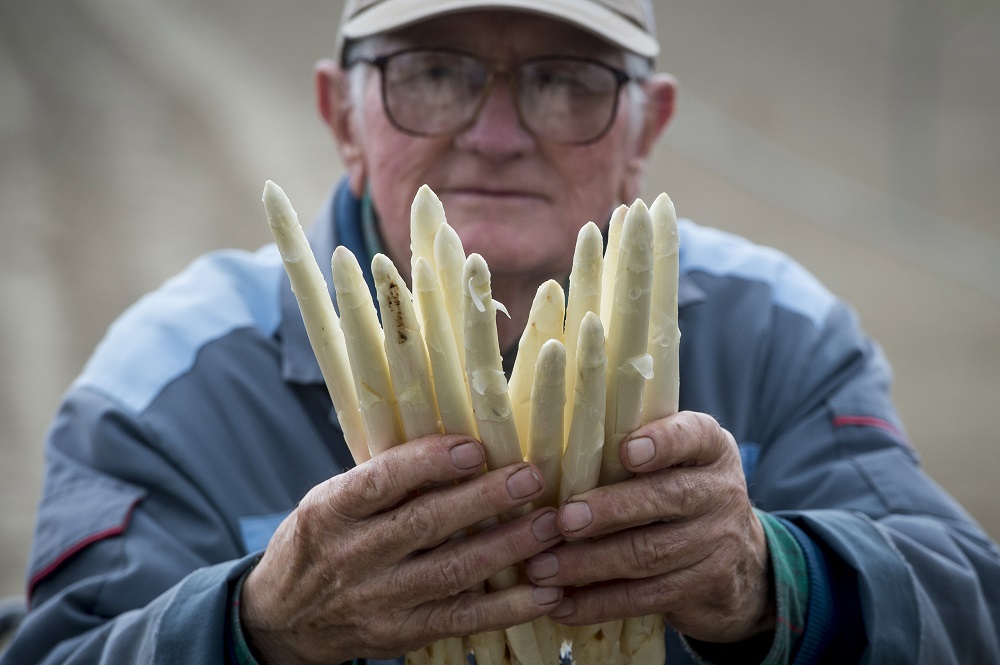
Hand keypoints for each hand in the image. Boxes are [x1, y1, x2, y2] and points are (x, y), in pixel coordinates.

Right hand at [239, 434, 563, 663]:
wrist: (281, 620)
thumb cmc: (321, 542)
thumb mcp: (332, 501)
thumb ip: (384, 479)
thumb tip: (458, 442)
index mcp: (332, 510)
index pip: (380, 481)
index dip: (429, 463)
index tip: (474, 446)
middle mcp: (352, 555)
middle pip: (425, 524)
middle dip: (484, 499)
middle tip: (530, 477)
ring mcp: (378, 600)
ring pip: (451, 571)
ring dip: (508, 547)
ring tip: (550, 524)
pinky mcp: (402, 634)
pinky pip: (462, 619)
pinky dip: (508, 607)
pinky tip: (546, 592)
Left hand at [526, 411, 773, 643]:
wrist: (742, 563)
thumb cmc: (679, 493)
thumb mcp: (676, 462)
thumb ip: (633, 450)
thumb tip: (550, 449)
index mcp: (709, 448)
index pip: (693, 436)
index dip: (663, 442)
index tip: (627, 451)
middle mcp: (720, 491)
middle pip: (666, 498)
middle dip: (610, 510)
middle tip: (562, 520)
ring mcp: (717, 542)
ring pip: (649, 553)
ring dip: (589, 563)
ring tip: (543, 567)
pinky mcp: (703, 588)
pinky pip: (646, 597)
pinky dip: (598, 603)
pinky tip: (562, 604)